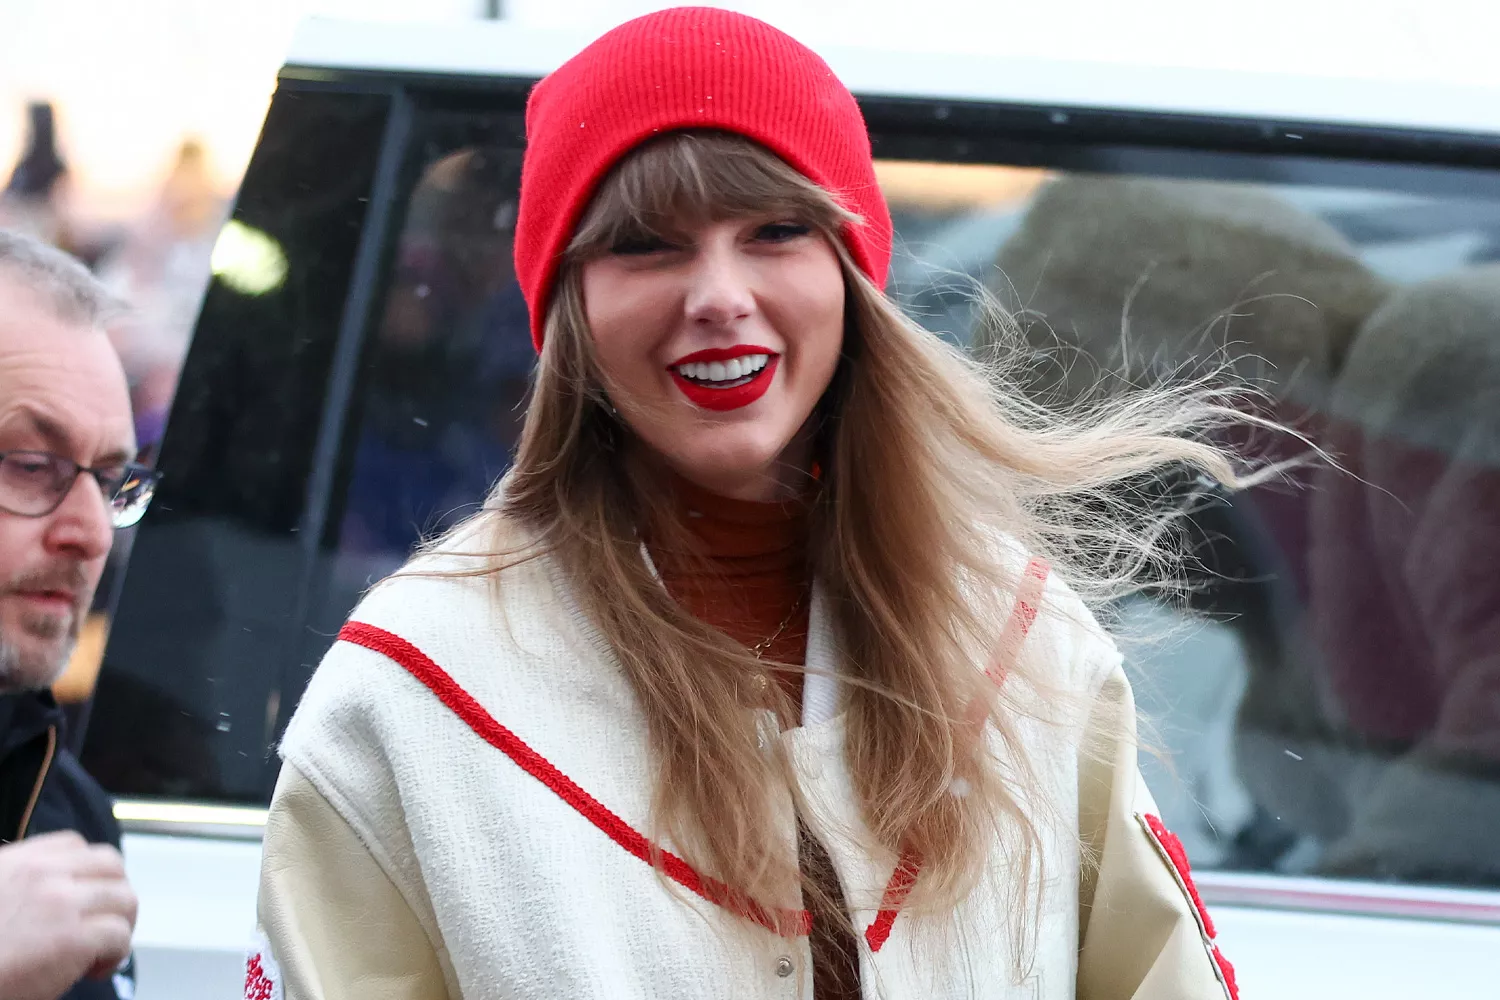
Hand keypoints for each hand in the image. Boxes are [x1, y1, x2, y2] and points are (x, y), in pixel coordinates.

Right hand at [0, 831, 137, 999]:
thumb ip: (20, 886)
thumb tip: (53, 895)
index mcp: (19, 862)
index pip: (74, 846)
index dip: (89, 874)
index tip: (85, 898)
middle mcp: (43, 875)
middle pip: (111, 867)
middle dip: (114, 894)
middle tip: (103, 922)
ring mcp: (61, 903)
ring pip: (125, 898)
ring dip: (119, 925)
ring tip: (101, 948)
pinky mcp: (73, 938)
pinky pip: (119, 935)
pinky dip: (115, 954)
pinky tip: (95, 969)